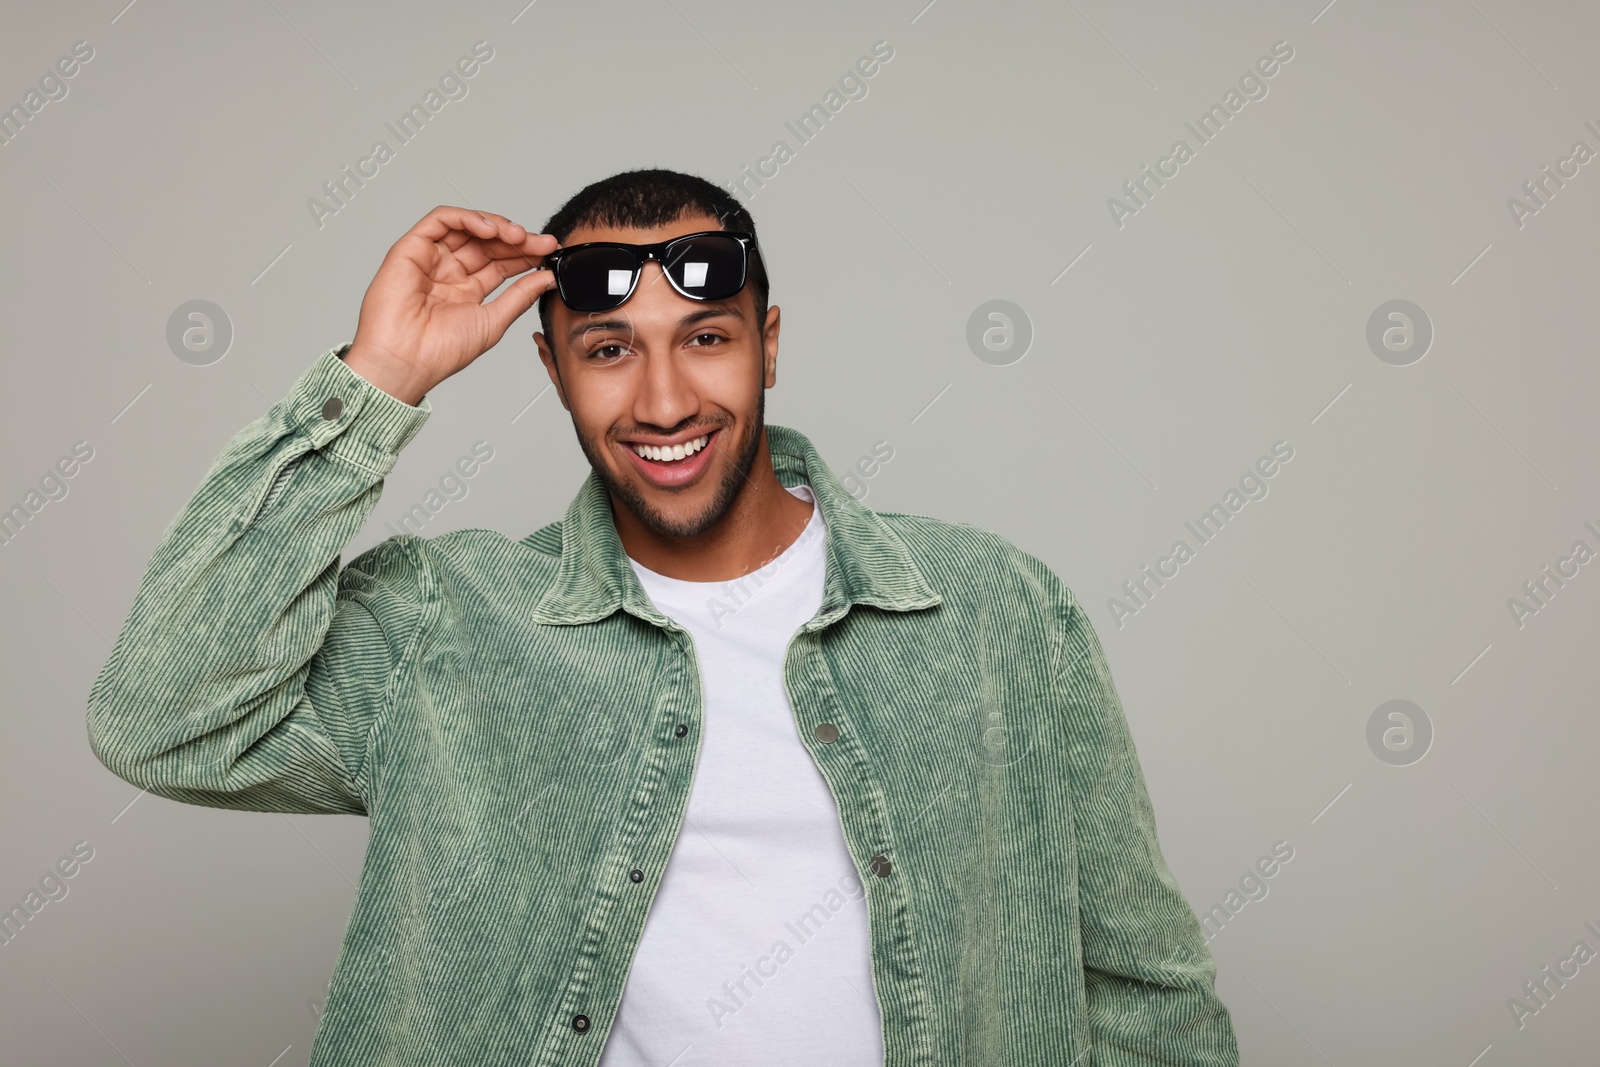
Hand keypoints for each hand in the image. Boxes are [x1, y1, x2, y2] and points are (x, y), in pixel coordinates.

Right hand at [343, 205, 559, 404]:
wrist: (406, 360)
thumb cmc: (440, 351)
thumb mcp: (493, 320)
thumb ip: (520, 296)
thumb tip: (547, 278)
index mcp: (467, 291)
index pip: (501, 263)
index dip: (525, 254)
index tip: (550, 252)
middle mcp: (448, 272)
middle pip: (488, 244)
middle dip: (517, 239)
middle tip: (542, 242)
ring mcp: (430, 259)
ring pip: (467, 227)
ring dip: (496, 226)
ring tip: (518, 236)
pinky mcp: (411, 248)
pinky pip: (441, 220)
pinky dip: (467, 218)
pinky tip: (490, 229)